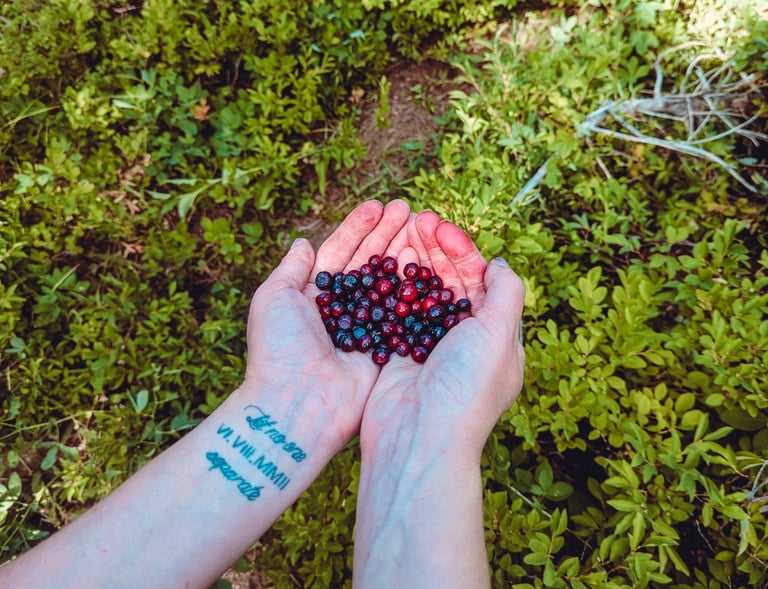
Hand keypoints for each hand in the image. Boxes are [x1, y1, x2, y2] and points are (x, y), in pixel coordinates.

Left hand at [240, 199, 411, 453]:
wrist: (297, 403)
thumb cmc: (279, 349)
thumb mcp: (273, 299)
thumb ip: (291, 269)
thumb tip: (302, 242)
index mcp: (314, 296)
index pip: (340, 253)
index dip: (359, 228)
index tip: (379, 205)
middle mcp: (343, 310)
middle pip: (369, 263)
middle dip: (388, 234)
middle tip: (410, 209)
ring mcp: (366, 329)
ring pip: (389, 283)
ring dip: (405, 254)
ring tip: (423, 227)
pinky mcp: (385, 348)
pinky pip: (403, 312)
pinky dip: (414, 288)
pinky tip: (428, 263)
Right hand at [360, 210, 525, 455]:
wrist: (418, 437)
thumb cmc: (465, 388)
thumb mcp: (499, 336)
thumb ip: (506, 293)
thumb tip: (498, 264)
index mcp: (495, 339)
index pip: (481, 282)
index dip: (463, 251)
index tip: (441, 228)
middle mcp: (463, 342)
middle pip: (450, 283)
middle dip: (436, 250)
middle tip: (416, 219)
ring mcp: (429, 347)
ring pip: (422, 293)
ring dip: (413, 262)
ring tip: (400, 231)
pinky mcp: (398, 354)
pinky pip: (397, 311)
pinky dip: (393, 286)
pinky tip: (385, 262)